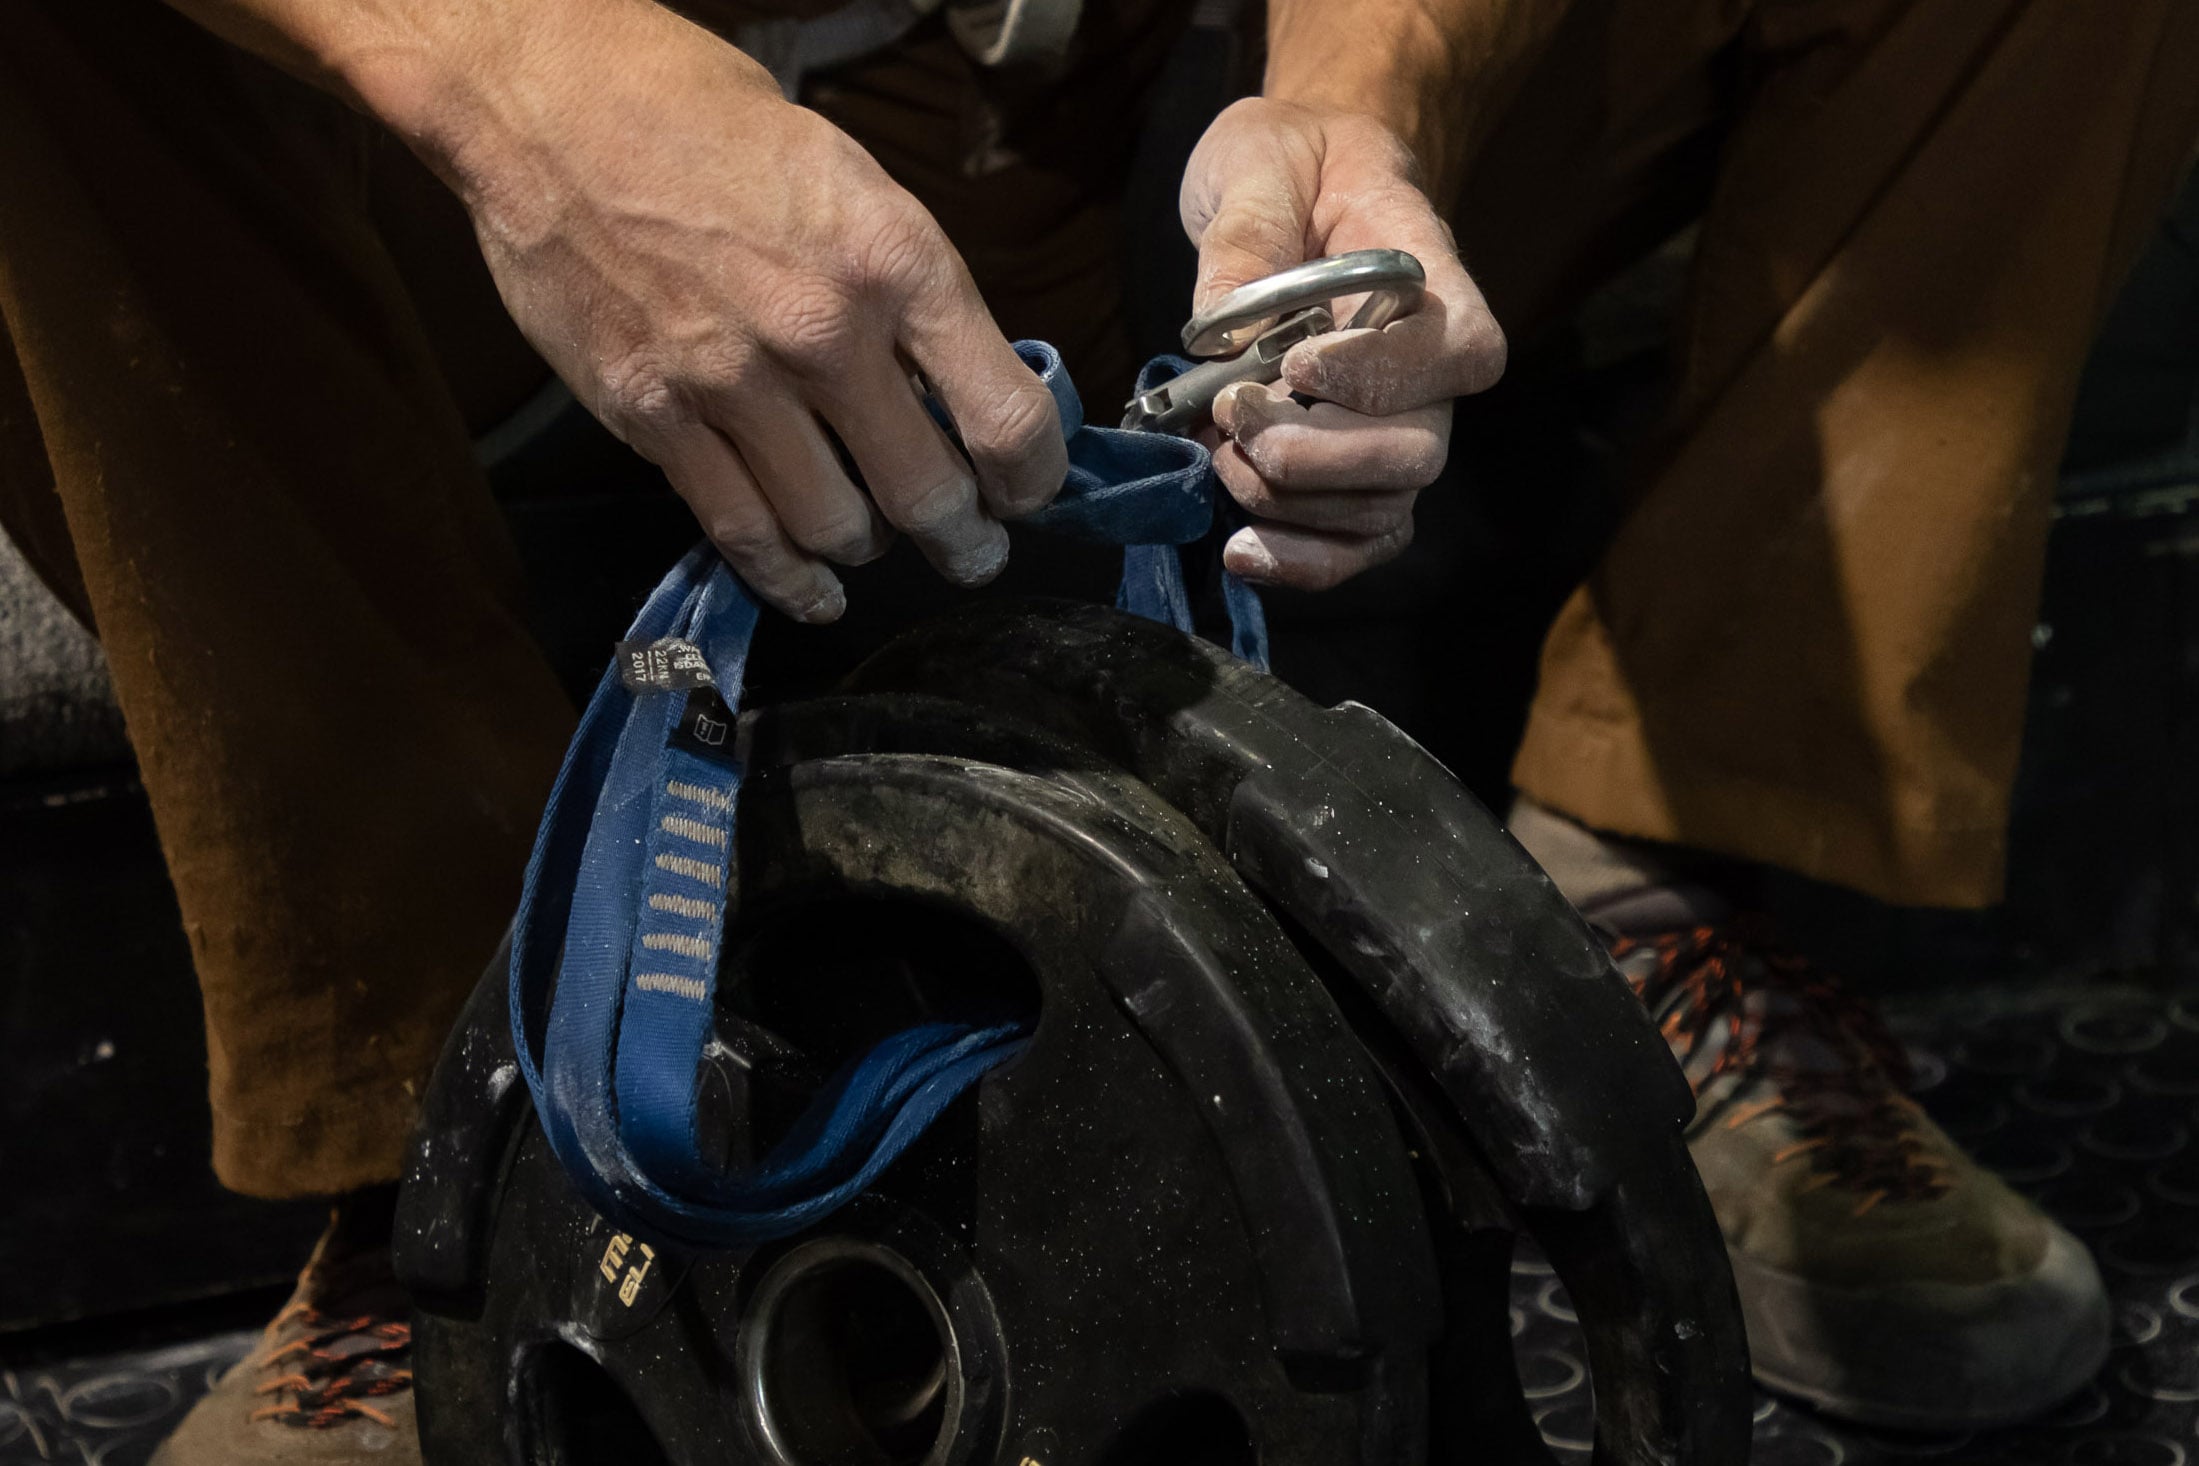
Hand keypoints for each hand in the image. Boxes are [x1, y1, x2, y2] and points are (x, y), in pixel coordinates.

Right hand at [393, 3, 1065, 619]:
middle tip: (973, 553)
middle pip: (927, 494)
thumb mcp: (848, 178)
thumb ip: (905, 286)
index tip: (1028, 491)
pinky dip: (789, 579)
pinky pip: (742, 532)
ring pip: (836, 528)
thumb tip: (958, 380)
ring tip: (876, 543)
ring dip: (869, 550)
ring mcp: (732, 384)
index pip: (1004, 418)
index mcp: (894, 259)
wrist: (548, 104)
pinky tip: (814, 591)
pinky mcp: (654, 418)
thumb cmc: (707, 121)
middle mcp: (823, 332)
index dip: (1032, 478)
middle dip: (964, 541)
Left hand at [1181, 98, 1505, 589]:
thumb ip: (1246, 235)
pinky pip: (1356, 541)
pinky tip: (1241, 549)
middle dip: (1315, 455)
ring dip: (1291, 504)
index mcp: (1431, 281)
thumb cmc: (1291, 161)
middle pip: (1417, 453)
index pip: (1460, 352)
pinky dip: (1303, 560)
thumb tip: (1222, 332)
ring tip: (1222, 459)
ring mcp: (1394, 426)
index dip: (1383, 377)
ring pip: (1382, 508)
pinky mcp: (1350, 469)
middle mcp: (1429, 370)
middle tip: (1234, 413)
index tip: (1296, 362)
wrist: (1293, 183)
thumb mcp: (1259, 160)